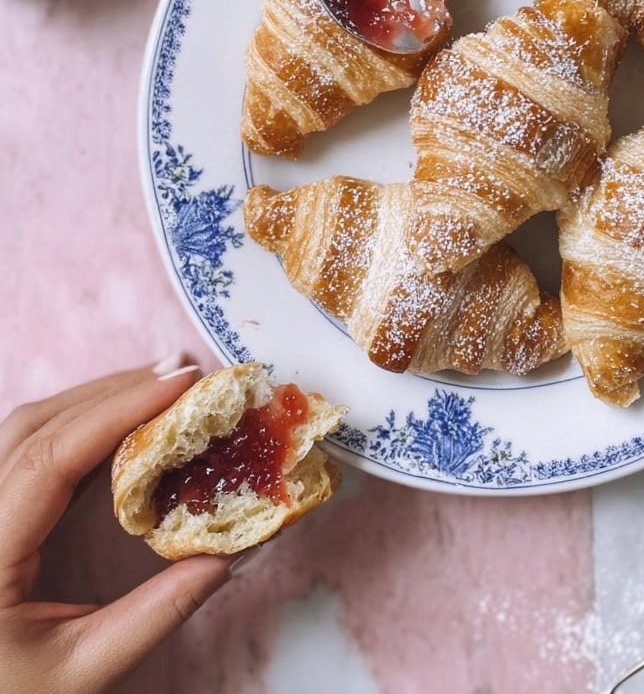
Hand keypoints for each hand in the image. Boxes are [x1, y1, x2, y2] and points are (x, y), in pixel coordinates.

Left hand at [0, 362, 230, 693]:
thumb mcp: (81, 673)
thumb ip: (154, 615)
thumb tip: (223, 558)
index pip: (52, 456)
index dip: (119, 410)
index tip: (182, 385)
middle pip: (37, 426)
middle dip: (114, 391)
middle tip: (185, 374)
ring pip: (26, 429)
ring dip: (95, 399)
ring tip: (161, 386)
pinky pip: (26, 450)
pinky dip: (77, 425)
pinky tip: (119, 423)